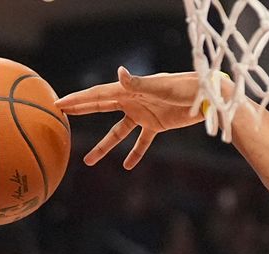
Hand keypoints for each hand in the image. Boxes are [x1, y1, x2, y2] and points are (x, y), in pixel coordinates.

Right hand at [57, 68, 207, 169]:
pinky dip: (135, 153)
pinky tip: (127, 166)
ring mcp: (143, 113)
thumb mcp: (162, 87)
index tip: (59, 103)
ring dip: (104, 146)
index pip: (98, 95)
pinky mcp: (156, 125)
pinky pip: (142, 142)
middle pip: (101, 107)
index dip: (78, 100)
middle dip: (81, 111)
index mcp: (130, 90)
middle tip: (61, 114)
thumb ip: (139, 83)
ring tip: (88, 160)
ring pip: (118, 132)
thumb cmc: (187, 87)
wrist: (209, 96)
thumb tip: (119, 73)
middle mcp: (133, 100)